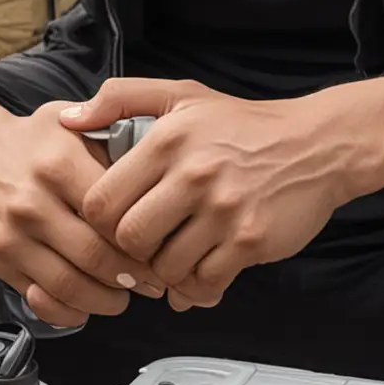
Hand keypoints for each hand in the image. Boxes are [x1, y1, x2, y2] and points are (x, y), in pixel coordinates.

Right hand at [0, 94, 166, 329]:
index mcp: (58, 164)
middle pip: (95, 257)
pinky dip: (69, 311)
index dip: (144, 239)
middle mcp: (30, 202)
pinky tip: (87, 303)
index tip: (162, 248)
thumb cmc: (34, 141)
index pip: (112, 216)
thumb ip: (114, 145)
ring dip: (105, 301)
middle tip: (152, 282)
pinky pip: (40, 300)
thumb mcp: (74, 124)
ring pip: (69, 286)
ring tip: (123, 295)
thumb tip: (161, 179)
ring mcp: (9, 235)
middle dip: (132, 278)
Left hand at [61, 78, 351, 310]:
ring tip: (174, 258)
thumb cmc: (242, 124)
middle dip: (130, 252)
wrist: (315, 145)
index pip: (102, 201)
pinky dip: (196, 288)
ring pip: (165, 268)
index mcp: (167, 141)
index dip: (100, 223)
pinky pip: (204, 283)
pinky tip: (200, 274)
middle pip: (129, 240)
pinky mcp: (250, 240)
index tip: (115, 224)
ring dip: (165, 273)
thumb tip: (68, 120)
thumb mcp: (180, 96)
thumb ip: (118, 99)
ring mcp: (223, 210)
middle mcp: (193, 174)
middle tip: (143, 248)